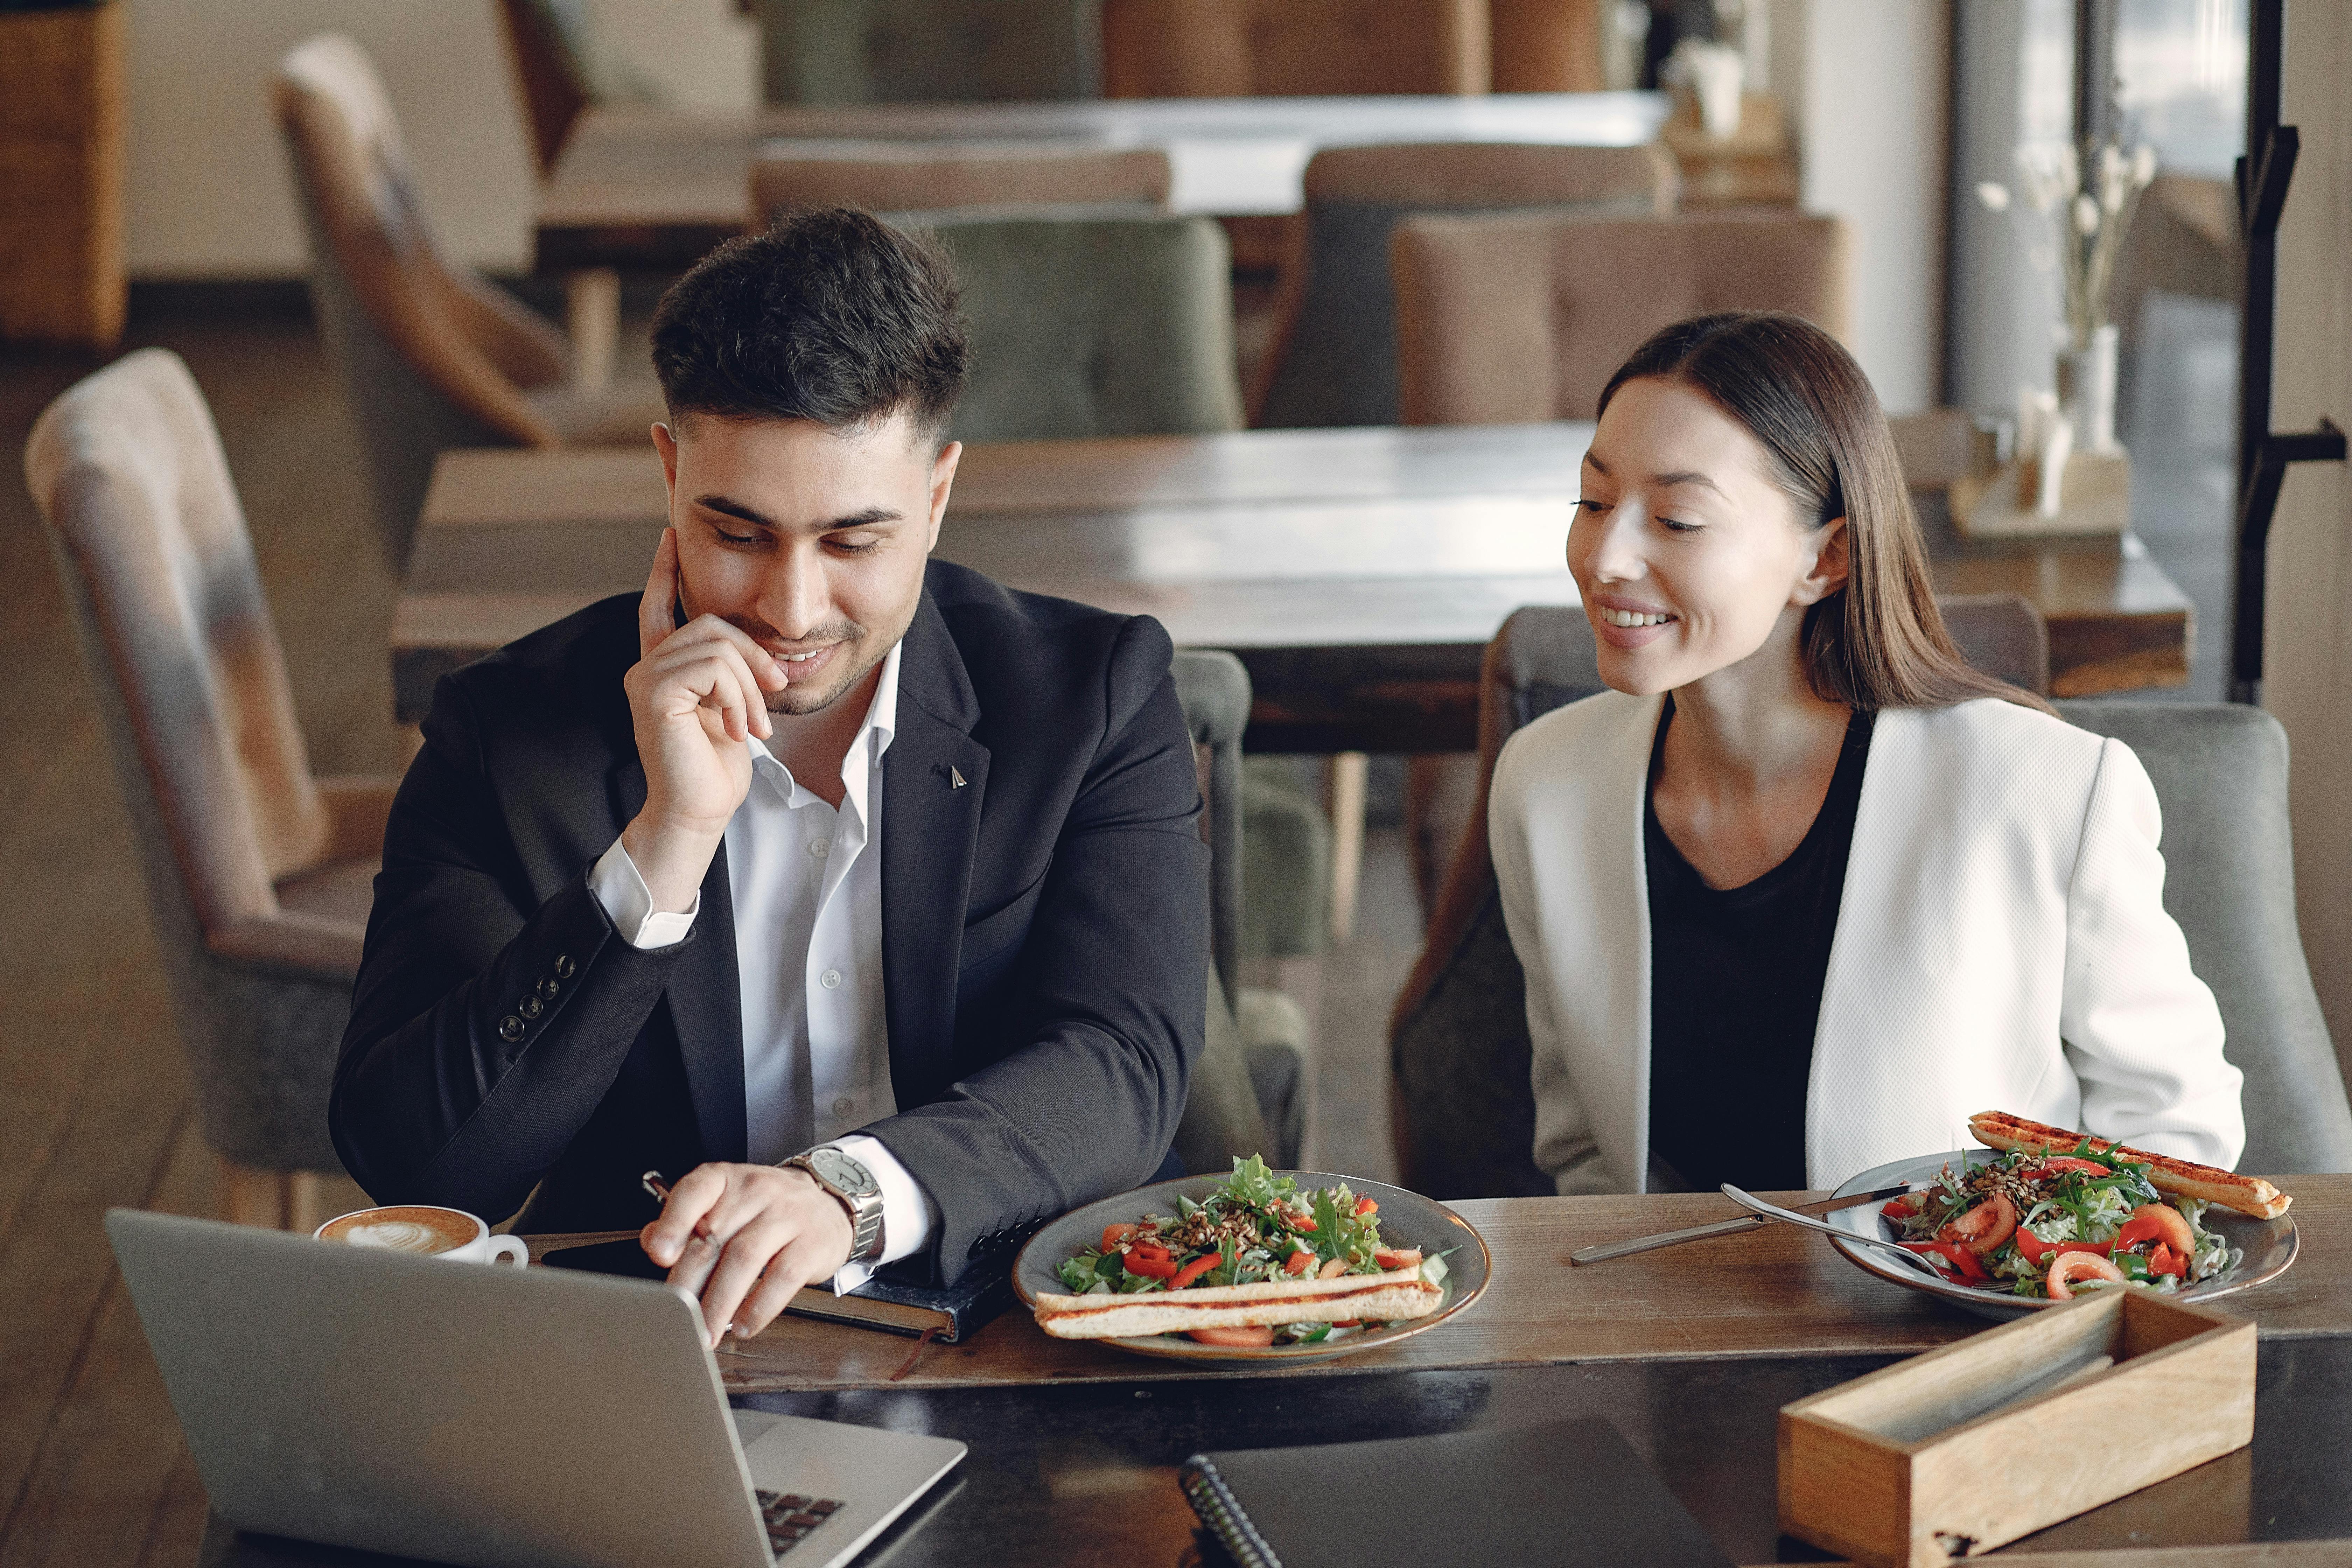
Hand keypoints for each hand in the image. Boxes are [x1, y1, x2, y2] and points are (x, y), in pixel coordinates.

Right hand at [619, 529, 788, 910]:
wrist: (700, 810)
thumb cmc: (717, 767)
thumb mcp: (733, 708)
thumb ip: (730, 673)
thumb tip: (752, 648)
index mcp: (665, 669)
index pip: (660, 607)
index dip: (666, 571)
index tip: (671, 535)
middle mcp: (648, 667)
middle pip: (711, 623)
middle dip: (754, 656)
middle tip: (772, 694)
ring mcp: (645, 678)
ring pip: (717, 644)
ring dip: (749, 686)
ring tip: (753, 725)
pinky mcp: (654, 692)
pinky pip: (712, 667)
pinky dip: (737, 696)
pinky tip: (737, 727)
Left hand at [641, 1163, 854, 1347]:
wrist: (827, 1204)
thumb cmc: (764, 1211)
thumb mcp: (724, 1205)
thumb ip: (684, 1222)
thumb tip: (653, 1242)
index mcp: (726, 1180)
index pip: (695, 1191)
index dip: (674, 1223)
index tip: (660, 1255)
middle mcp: (757, 1190)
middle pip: (714, 1239)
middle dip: (689, 1286)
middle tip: (675, 1318)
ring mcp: (788, 1214)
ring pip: (744, 1259)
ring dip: (719, 1303)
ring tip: (705, 1331)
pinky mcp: (813, 1243)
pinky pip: (781, 1278)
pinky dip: (758, 1307)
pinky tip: (743, 1324)